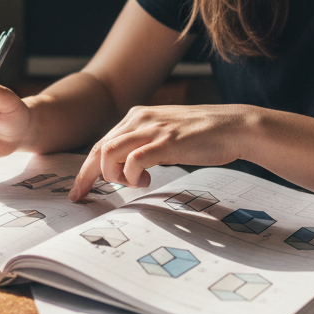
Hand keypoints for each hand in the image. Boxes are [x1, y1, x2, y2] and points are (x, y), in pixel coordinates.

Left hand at [68, 104, 252, 200]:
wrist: (233, 127)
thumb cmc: (202, 135)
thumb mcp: (165, 135)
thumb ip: (145, 145)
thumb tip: (128, 167)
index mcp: (137, 116)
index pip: (101, 143)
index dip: (87, 168)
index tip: (80, 189)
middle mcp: (139, 119)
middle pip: (98, 149)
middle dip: (87, 176)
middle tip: (81, 197)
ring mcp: (152, 129)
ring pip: (109, 153)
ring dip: (113, 175)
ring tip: (133, 184)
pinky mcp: (166, 142)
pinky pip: (134, 160)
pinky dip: (133, 175)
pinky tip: (146, 181)